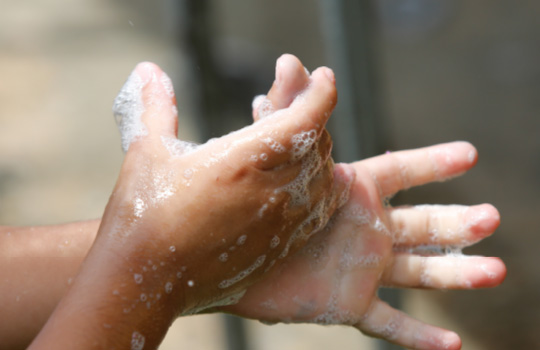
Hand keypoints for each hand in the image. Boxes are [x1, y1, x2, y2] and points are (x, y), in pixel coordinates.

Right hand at [101, 61, 351, 313]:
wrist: (144, 281)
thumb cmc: (142, 213)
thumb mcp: (147, 151)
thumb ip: (154, 106)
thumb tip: (147, 70)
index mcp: (244, 159)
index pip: (306, 117)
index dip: (321, 92)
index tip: (323, 75)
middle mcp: (272, 190)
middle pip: (318, 145)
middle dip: (314, 118)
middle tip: (300, 103)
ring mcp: (279, 223)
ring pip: (324, 179)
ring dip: (320, 154)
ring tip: (307, 139)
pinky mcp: (277, 248)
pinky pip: (318, 213)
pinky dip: (323, 190)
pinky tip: (315, 183)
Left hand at [221, 55, 505, 349]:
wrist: (222, 257)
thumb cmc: (249, 202)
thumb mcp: (276, 154)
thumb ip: (287, 109)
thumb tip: (292, 62)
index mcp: (352, 191)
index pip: (402, 171)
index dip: (434, 162)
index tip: (469, 153)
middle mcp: (364, 228)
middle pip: (423, 223)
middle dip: (458, 221)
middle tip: (489, 217)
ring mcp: (360, 267)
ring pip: (420, 272)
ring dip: (457, 272)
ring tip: (494, 270)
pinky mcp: (347, 304)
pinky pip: (390, 324)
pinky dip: (419, 337)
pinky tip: (451, 347)